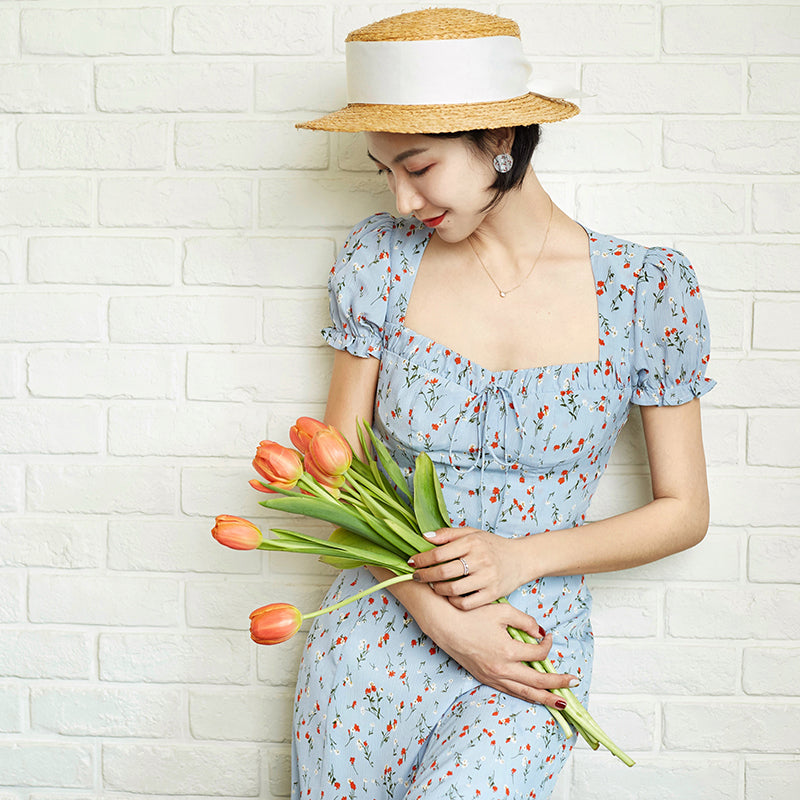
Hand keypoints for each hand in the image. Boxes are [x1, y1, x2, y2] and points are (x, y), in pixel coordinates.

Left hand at [409, 527, 528, 608]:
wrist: (521, 559)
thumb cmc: (492, 545)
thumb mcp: (472, 533)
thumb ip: (448, 534)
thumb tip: (424, 537)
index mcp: (472, 542)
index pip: (439, 553)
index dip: (422, 559)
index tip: (411, 562)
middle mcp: (480, 560)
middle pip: (443, 573)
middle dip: (424, 576)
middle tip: (416, 577)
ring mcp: (487, 578)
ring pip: (453, 590)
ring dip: (437, 589)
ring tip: (432, 586)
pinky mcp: (493, 594)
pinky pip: (466, 603)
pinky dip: (453, 602)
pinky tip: (449, 596)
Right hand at [426, 600, 577, 708]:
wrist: (444, 624)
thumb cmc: (472, 614)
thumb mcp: (502, 611)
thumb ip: (525, 621)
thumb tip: (540, 633)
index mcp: (507, 650)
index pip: (538, 653)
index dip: (548, 644)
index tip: (549, 635)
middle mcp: (501, 668)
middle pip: (536, 682)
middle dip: (557, 684)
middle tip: (574, 683)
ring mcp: (492, 676)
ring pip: (524, 693)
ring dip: (545, 698)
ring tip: (561, 703)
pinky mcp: (483, 678)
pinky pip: (509, 691)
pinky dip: (524, 695)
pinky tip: (533, 696)